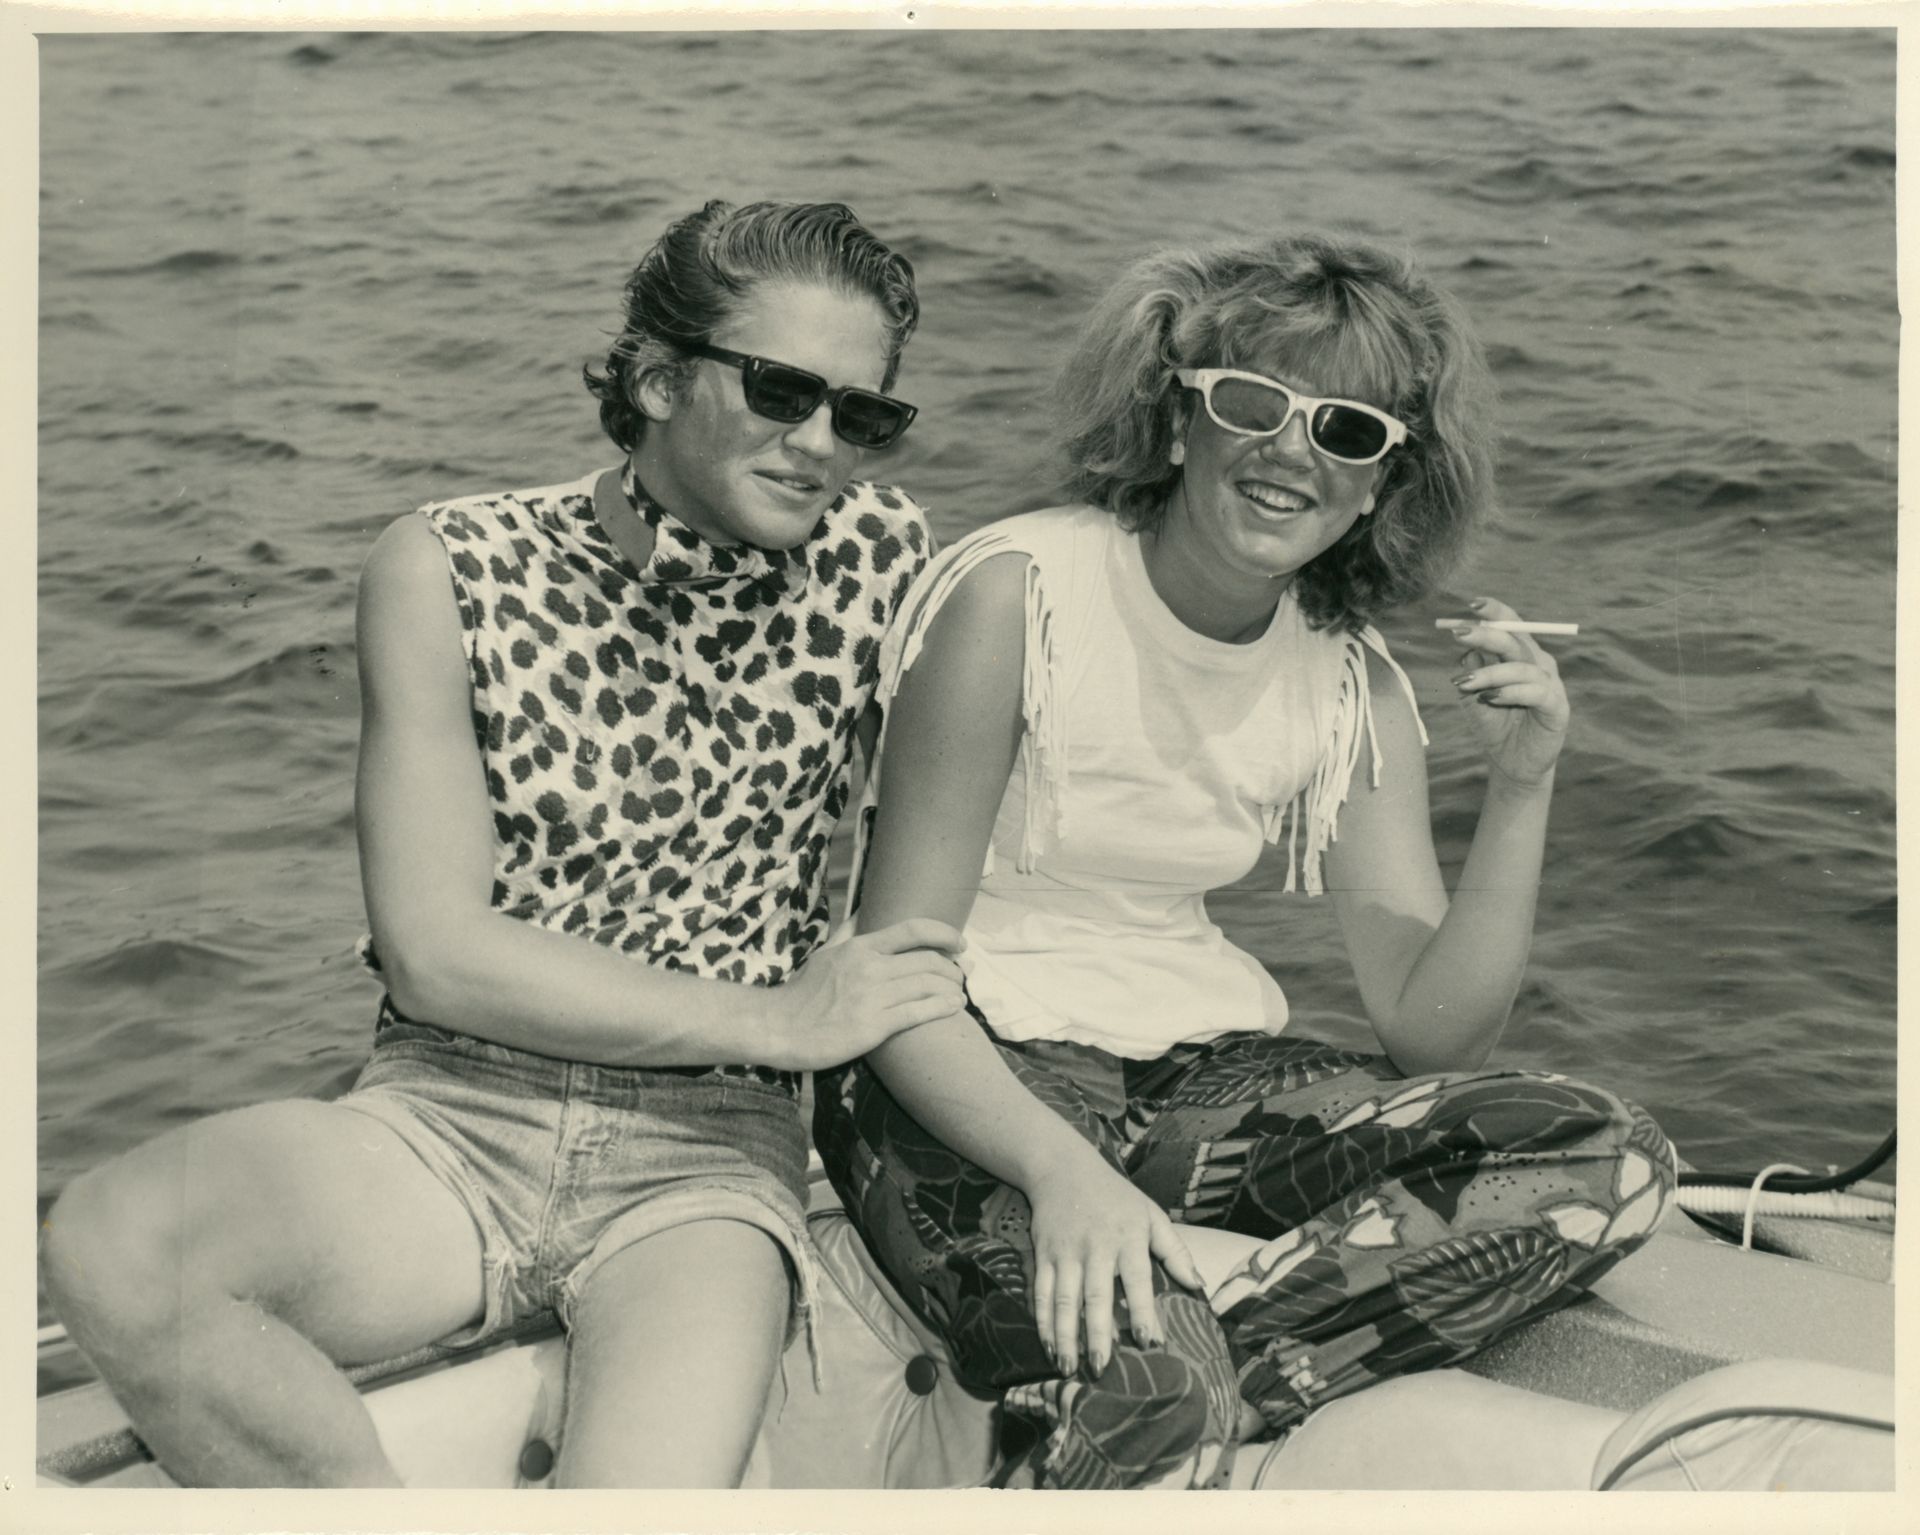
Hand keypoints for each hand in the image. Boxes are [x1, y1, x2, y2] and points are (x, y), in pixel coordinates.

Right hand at [761, 918, 966, 1070]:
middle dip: (953, 969)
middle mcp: (869, 968)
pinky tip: (954, 1008)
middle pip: (928, 960)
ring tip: (959, 995)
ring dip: (952, 989)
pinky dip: (943, 1008)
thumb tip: (865, 909)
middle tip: (960, 977)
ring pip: (928, 985)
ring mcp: (872, 997)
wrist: (778, 1028)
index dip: (944, 933)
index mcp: (859, 947)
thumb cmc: (803, 993)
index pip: (912, 930)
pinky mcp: (873, 1027)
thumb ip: (849, 931)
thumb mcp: (825, 953)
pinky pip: (919, 1013)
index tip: (959, 944)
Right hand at [1023, 1146, 1203, 1376]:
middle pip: (1096, 1295)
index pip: (1138, 1279)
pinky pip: (1041, 1292)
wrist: (1063, 1168)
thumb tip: (1199, 1286)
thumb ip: (1175, 1251)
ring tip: (1068, 1367)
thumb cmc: (1116, 1197)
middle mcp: (1096, 1246)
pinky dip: (1042, 1320)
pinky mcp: (1043, 1254)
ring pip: (1063, 1298)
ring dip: (1065, 1335)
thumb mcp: (1151, 1215)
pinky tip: (1047, 1345)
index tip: (1149, 1342)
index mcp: (1128, 1237)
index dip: (1143, 1311)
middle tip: (1101, 1367)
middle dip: (1097, 1333)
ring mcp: (1066, 1251)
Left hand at [1439, 596, 1570, 789]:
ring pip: (1522, 667)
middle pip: (1516, 641)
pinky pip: (1536, 692)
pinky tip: (1490, 698)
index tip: (1471, 604)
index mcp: (1520, 656)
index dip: (1495, 612)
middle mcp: (1538, 664)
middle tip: (1459, 633)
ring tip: (1463, 683)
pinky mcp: (1558, 707)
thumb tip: (1466, 650)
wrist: (1511, 763)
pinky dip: (1511, 692)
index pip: (1511, 626)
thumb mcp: (1473, 696)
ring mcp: (1550, 685)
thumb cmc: (1494, 725)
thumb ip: (1471, 672)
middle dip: (1487, 634)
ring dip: (1490, 672)